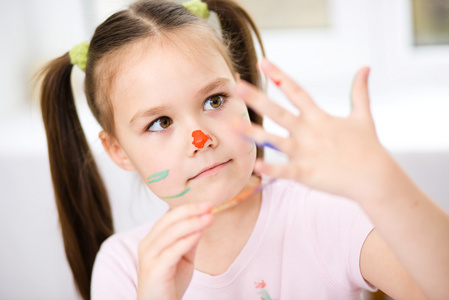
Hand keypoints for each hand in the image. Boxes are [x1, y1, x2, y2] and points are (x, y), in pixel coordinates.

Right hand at [137, 202, 212, 299]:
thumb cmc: (170, 283)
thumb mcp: (183, 257)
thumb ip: (189, 240)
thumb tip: (202, 221)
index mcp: (153, 239)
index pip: (169, 217)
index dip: (188, 208)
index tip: (207, 204)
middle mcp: (147, 245)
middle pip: (169, 221)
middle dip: (190, 211)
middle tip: (209, 206)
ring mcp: (149, 257)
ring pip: (171, 233)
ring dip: (192, 223)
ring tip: (209, 217)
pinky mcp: (155, 270)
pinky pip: (172, 251)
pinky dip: (186, 240)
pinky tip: (199, 233)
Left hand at [234, 59, 391, 200]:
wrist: (375, 177)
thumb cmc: (368, 147)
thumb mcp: (363, 115)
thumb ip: (360, 91)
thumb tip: (365, 67)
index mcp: (319, 116)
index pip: (295, 90)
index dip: (278, 75)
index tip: (262, 61)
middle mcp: (309, 131)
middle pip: (277, 112)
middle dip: (256, 98)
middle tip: (236, 86)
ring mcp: (306, 152)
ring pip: (273, 141)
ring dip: (252, 132)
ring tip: (233, 124)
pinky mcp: (306, 173)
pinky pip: (284, 170)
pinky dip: (270, 169)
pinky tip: (255, 165)